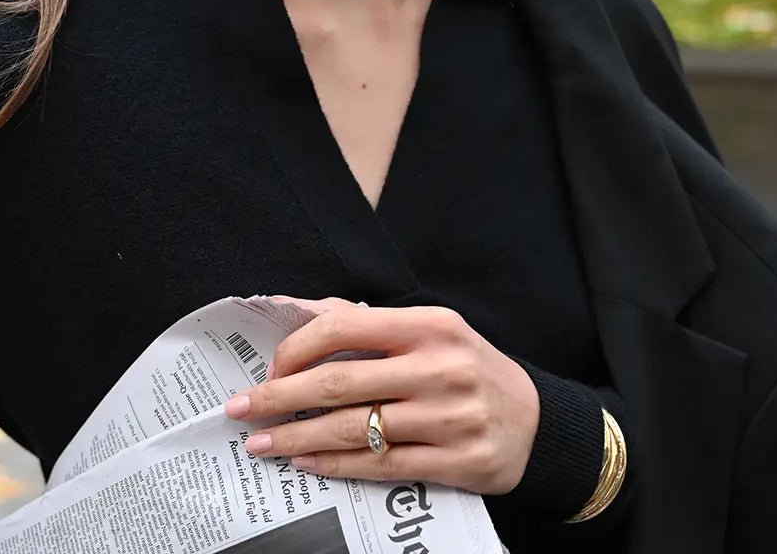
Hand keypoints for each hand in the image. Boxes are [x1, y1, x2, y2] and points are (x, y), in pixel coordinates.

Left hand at [223, 296, 539, 495]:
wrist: (537, 422)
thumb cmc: (466, 367)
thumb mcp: (428, 330)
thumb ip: (367, 321)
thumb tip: (296, 310)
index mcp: (427, 324)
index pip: (343, 326)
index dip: (296, 348)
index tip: (267, 367)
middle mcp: (438, 366)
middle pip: (339, 380)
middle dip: (278, 397)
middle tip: (239, 409)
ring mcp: (449, 416)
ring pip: (353, 428)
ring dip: (297, 437)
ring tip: (260, 443)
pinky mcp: (457, 461)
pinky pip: (379, 466)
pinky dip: (334, 465)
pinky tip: (304, 463)